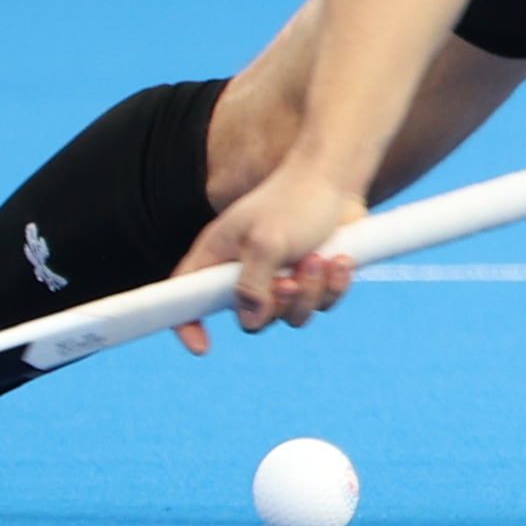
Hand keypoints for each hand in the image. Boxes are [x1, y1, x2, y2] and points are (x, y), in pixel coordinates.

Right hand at [169, 161, 367, 351]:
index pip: (186, 296)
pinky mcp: (312, 278)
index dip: (187, 324)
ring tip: (319, 258)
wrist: (337, 177)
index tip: (204, 347)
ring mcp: (280, 276)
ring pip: (291, 316)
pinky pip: (321, 304)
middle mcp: (245, 271)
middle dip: (277, 304)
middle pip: (251, 318)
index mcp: (218, 256)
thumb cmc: (294, 200)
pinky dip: (332, 286)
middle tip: (290, 278)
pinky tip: (339, 259)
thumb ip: (253, 284)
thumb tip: (250, 320)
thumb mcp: (267, 241)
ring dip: (310, 292)